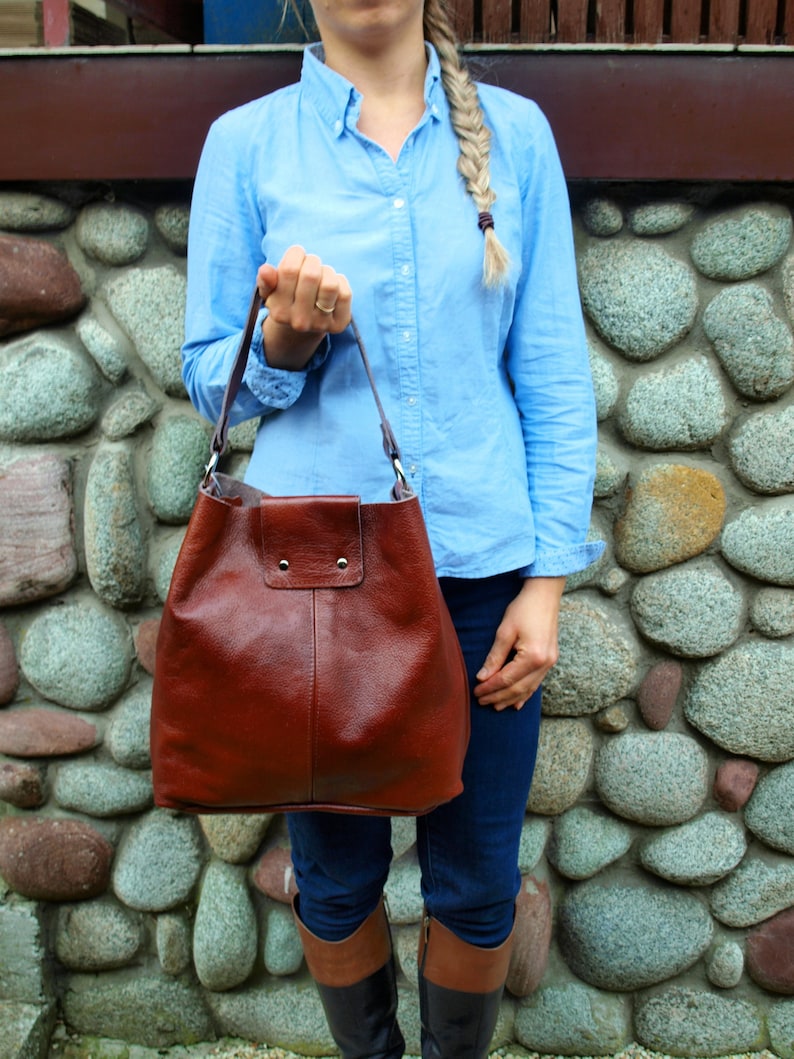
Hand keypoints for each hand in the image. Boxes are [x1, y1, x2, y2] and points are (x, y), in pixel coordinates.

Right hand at [257, 245, 352, 369]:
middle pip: (311, 275)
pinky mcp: (339, 324)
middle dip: (312, 261)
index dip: (296, 253)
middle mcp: (299, 321)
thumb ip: (265, 280)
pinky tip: (332, 286)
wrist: (303, 328)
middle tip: (311, 264)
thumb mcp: (271, 291)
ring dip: (327, 271)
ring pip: (330, 285)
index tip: (297, 254)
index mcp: (279, 311)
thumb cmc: (286, 299)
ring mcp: (321, 324)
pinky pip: (345, 294)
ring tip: (321, 273)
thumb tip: (265, 270)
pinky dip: (340, 282)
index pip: (289, 270)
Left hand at [473, 576, 564, 710]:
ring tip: (496, 706)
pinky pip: (536, 682)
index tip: (476, 692)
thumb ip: (495, 657)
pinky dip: (525, 693)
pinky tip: (517, 703)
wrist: (545, 594)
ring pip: (528, 688)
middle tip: (481, 702)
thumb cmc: (523, 609)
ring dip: (511, 698)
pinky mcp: (550, 659)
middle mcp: (545, 663)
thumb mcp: (505, 631)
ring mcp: (550, 663)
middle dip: (498, 696)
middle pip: (518, 688)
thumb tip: (483, 677)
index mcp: (533, 657)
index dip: (490, 688)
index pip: (507, 679)